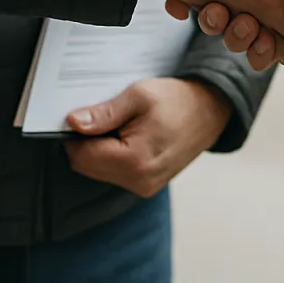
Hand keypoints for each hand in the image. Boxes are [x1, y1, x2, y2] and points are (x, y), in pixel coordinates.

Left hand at [65, 78, 231, 197]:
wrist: (210, 110)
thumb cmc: (177, 100)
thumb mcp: (139, 96)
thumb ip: (104, 113)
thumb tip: (73, 123)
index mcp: (134, 160)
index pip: (81, 155)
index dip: (73, 134)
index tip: (79, 114)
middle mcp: (138, 181)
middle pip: (86, 166)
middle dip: (85, 142)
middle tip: (101, 116)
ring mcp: (144, 187)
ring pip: (98, 171)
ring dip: (98, 149)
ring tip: (119, 125)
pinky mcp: (147, 185)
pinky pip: (114, 173)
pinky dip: (111, 156)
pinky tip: (127, 137)